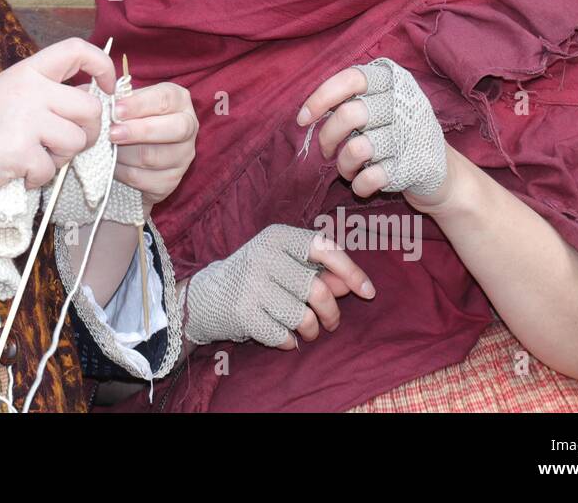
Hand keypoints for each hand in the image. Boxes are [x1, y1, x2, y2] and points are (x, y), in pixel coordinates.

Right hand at [0, 38, 117, 197]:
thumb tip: (91, 97)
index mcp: (27, 71)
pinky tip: (15, 172)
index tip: (107, 88)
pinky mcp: (21, 152)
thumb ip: (45, 92)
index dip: (102, 66)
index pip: (77, 50)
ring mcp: (26, 121)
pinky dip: (37, 178)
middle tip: (66, 144)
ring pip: (77, 142)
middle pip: (91, 108)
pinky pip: (51, 171)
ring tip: (32, 158)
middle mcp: (30, 90)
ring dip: (61, 158)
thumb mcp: (8, 93)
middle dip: (88, 132)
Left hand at [103, 82, 197, 208]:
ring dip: (124, 154)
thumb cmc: (129, 116)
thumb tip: (96, 97)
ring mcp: (183, 156)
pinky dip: (122, 172)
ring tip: (107, 148)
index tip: (115, 110)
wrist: (134, 149)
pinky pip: (143, 178)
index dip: (140, 104)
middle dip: (139, 131)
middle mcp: (188, 127)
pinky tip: (112, 164)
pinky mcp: (171, 180)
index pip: (165, 99)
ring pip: (153, 157)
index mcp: (179, 100)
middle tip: (112, 133)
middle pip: (174, 130)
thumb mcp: (127, 100)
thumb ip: (115, 96)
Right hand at [181, 224, 374, 349]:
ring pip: (302, 316)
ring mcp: (251, 284)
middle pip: (317, 291)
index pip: (324, 249)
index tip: (369, 293)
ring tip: (308, 331)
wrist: (208, 295)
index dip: (351, 271)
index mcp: (277, 236)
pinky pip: (282, 335)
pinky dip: (289, 341)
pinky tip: (284, 336)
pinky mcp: (242, 312)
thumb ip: (320, 272)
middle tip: (331, 323)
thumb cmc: (259, 277)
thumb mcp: (287, 265)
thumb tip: (354, 285)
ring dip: (311, 331)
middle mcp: (263, 256)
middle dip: (331, 314)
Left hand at [297, 57, 451, 210]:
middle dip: (327, 138)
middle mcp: (406, 103)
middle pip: (350, 115)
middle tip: (326, 151)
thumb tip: (306, 114)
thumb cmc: (397, 137)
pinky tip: (362, 185)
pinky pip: (370, 177)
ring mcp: (412, 134)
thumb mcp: (379, 109)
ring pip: (356, 149)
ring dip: (343, 166)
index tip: (303, 119)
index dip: (321, 97)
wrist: (444, 176)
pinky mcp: (415, 166)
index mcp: (394, 82)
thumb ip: (350, 102)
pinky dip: (359, 185)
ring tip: (348, 170)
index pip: (352, 79)